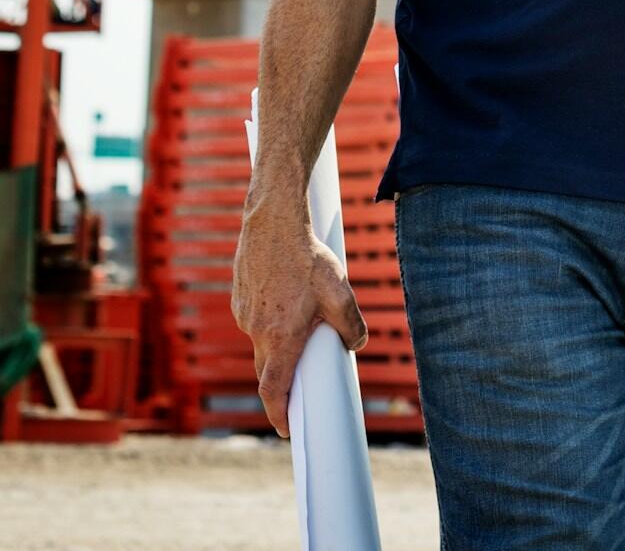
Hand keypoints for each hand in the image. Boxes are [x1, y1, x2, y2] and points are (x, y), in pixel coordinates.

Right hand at [231, 193, 368, 437]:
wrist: (272, 222)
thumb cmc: (308, 257)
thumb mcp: (339, 289)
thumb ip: (350, 322)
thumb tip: (356, 345)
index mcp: (282, 336)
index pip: (275, 389)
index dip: (280, 414)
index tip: (288, 430)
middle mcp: (257, 331)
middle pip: (268, 370)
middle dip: (283, 383)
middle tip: (300, 388)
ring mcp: (245, 315)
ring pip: (262, 342)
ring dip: (279, 343)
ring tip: (301, 321)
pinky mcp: (240, 299)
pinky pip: (256, 320)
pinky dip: (271, 320)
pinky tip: (287, 298)